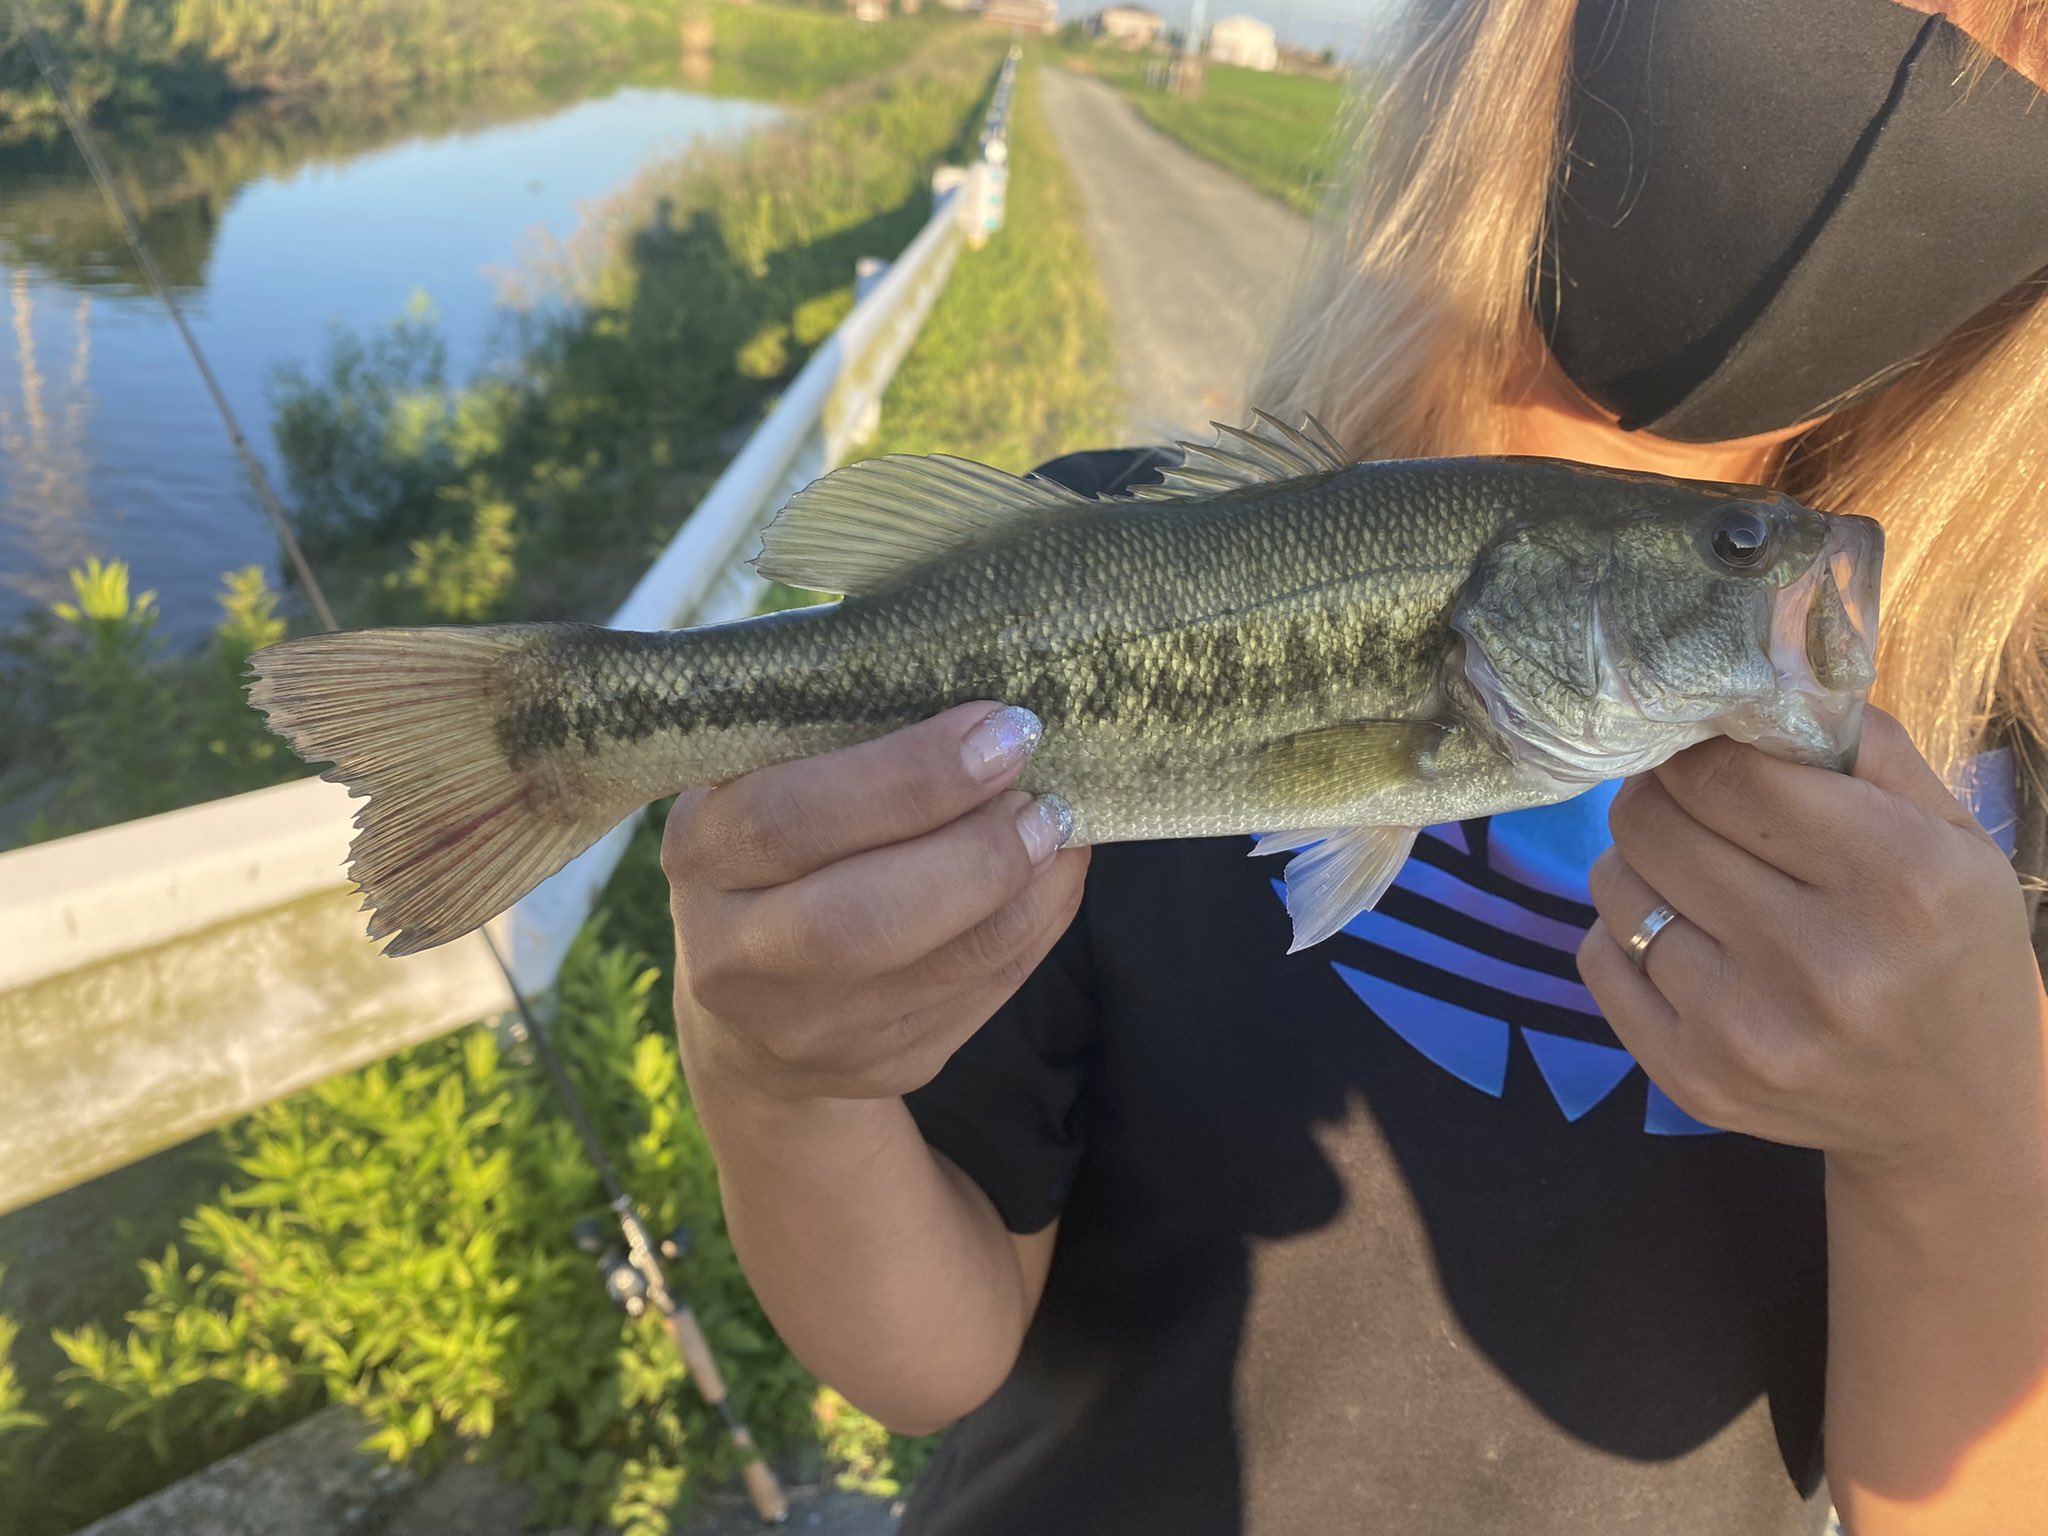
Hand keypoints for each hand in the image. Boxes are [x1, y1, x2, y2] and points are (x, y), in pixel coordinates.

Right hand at [663, 702, 1087, 1104]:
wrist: (755, 1004)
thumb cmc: (782, 846)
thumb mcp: (772, 777)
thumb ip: (846, 734)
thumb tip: (982, 685)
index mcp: (702, 851)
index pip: (790, 818)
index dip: (906, 777)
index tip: (997, 728)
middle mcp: (735, 954)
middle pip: (859, 919)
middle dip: (972, 851)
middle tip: (1039, 795)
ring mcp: (805, 1028)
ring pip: (940, 966)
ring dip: (1022, 889)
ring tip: (1058, 823)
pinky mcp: (876, 1065)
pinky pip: (980, 996)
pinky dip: (1035, 925)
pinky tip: (1054, 872)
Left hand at [1579, 708, 2047, 1182]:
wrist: (1957, 1112)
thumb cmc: (1950, 947)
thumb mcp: (1951, 835)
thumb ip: (1860, 745)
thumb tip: (1754, 678)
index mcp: (1901, 882)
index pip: (1726, 771)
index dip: (1699, 747)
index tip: (1705, 749)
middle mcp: (1823, 963)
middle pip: (1656, 822)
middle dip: (1662, 794)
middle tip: (1689, 801)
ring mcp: (1748, 1032)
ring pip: (1615, 886)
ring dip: (1639, 862)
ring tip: (1692, 871)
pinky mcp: (1694, 1080)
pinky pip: (1597, 958)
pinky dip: (1623, 929)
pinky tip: (1679, 932)